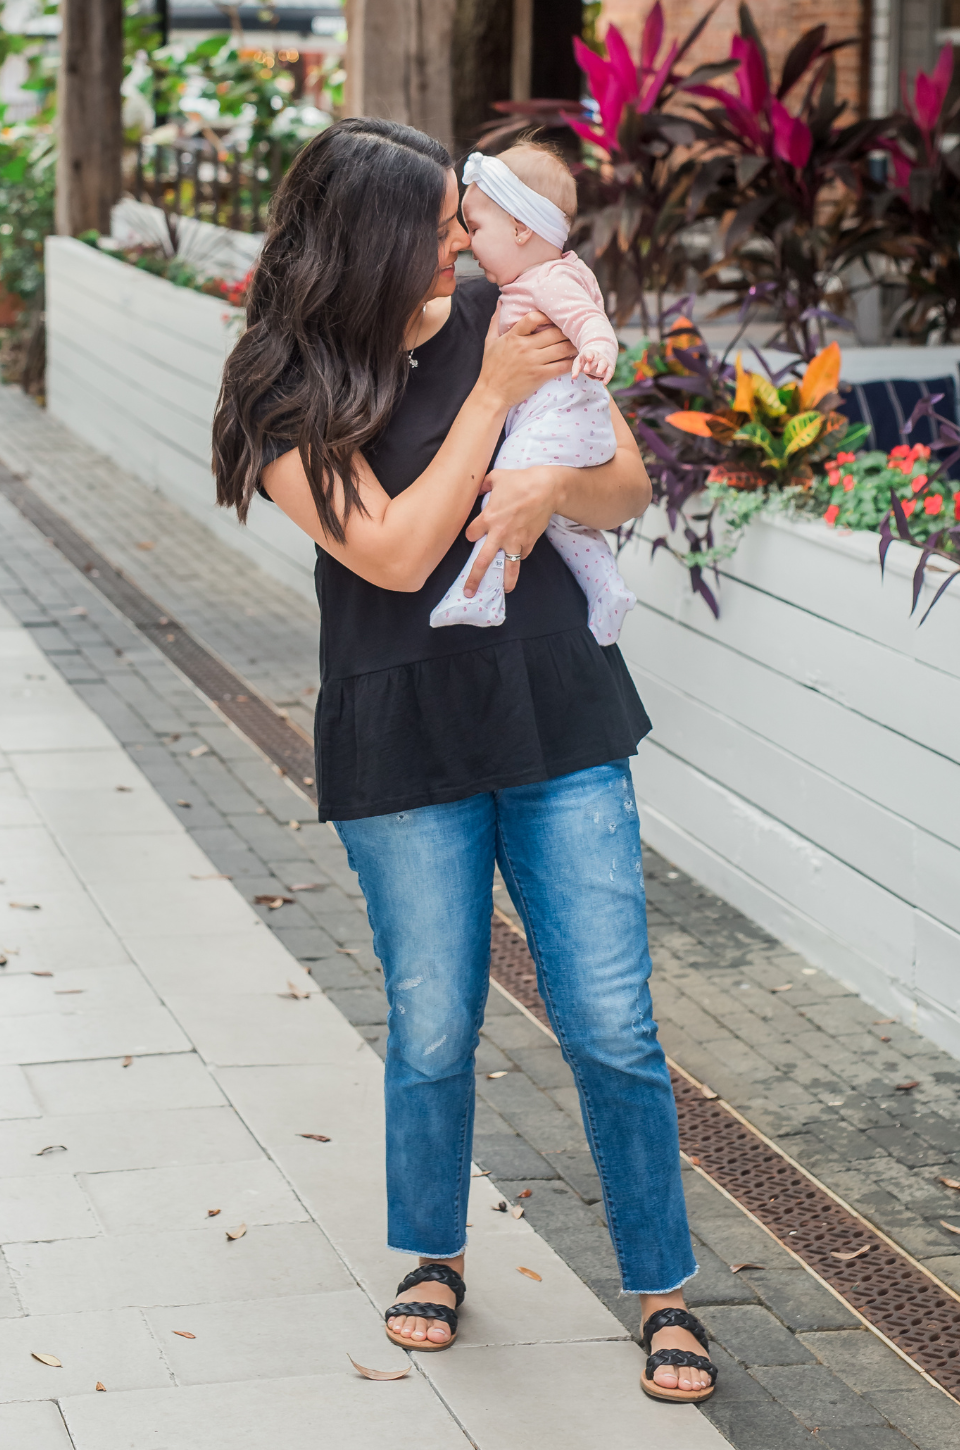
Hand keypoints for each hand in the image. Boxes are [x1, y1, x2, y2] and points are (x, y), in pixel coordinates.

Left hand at [463, 464, 559, 596]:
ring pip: (509, 566)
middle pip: (483, 561)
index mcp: (488, 519)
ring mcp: (515, 540)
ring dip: (507, 580)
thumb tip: (478, 487)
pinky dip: (520, 556)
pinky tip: (519, 558)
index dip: (471, 534)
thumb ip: (484, 484)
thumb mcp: (497, 477)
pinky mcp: (530, 541)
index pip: (471, 534)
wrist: (547, 489)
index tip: (473, 535)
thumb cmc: (520, 481)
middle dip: (475, 578)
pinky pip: (523, 554)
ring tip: (505, 590)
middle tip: (469, 591)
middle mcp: (499, 534)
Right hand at [477, 310, 576, 410]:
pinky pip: (562, 366)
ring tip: (579, 343)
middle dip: (566, 330)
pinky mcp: (540, 376)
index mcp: (513, 336)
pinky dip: (572, 362)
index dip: (547, 316)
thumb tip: (500, 301)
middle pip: (554, 333)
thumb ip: (496, 321)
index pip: (533, 318)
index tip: (553, 318)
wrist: (491, 394)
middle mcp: (525, 347)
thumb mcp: (490, 342)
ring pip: (562, 349)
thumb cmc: (490, 368)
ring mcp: (534, 362)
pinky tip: (575, 360)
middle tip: (574, 330)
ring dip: (573, 345)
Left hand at [572, 346, 614, 384]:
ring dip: (601, 368)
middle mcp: (597, 356)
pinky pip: (610, 372)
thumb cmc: (585, 362)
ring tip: (598, 373)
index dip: (589, 355)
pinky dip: (608, 377)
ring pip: (603, 364)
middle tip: (586, 371)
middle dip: (591, 365)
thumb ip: (576, 370)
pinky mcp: (609, 368)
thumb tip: (573, 377)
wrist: (595, 361)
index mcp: (589, 354)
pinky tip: (604, 382)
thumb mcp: (579, 364)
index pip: (589, 353)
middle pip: (595, 360)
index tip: (589, 359)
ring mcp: (604, 362)